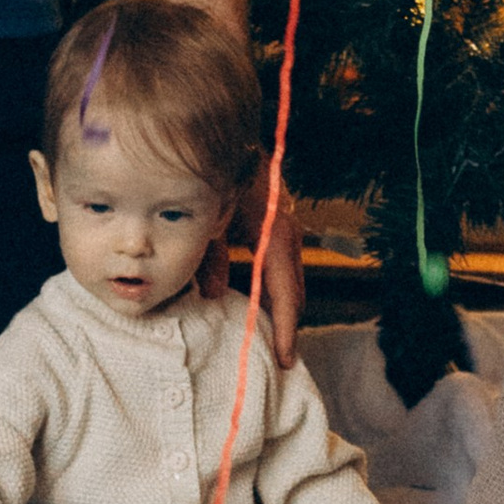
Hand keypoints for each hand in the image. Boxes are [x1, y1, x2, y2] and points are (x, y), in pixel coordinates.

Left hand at [197, 179, 306, 363]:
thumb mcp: (210, 221)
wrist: (231, 143)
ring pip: (289, 281)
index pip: (285, 292)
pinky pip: (280, 268)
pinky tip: (258, 308)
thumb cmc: (219, 177)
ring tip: (271, 342)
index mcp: (274, 235)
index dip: (285, 329)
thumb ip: (211, 259)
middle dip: (287, 326)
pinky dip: (273, 291)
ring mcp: (286, 230)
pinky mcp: (277, 228)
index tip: (283, 359)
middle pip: (293, 291)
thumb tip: (211, 296)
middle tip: (279, 360)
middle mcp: (287, 234)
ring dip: (280, 310)